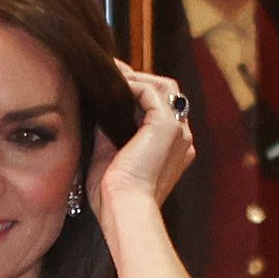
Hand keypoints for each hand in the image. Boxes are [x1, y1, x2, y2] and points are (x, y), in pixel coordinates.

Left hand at [86, 60, 194, 220]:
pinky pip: (153, 92)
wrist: (122, 206)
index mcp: (171, 149)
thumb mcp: (108, 153)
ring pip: (165, 87)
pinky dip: (133, 84)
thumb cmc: (111, 193)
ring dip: (137, 77)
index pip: (160, 109)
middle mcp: (182, 138)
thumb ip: (108, 129)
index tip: (112, 84)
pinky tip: (114, 85)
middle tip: (111, 71)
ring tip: (112, 73)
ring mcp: (179, 131)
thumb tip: (96, 105)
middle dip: (139, 79)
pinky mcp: (167, 126)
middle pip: (167, 93)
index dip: (137, 94)